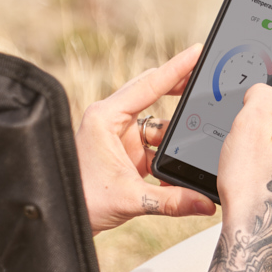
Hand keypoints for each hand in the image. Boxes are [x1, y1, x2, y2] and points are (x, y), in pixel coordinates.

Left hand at [76, 45, 220, 234]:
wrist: (64, 219)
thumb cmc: (84, 202)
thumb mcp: (132, 200)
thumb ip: (173, 201)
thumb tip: (206, 203)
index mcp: (105, 117)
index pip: (148, 85)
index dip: (176, 68)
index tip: (197, 51)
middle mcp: (111, 120)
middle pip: (153, 93)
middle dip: (181, 88)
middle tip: (208, 78)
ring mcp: (119, 135)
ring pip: (158, 123)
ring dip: (177, 132)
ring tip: (202, 131)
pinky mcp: (125, 151)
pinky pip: (155, 143)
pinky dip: (170, 151)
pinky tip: (185, 161)